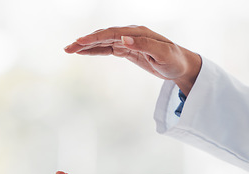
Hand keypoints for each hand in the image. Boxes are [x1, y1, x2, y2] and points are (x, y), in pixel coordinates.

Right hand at [64, 26, 201, 95]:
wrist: (181, 66)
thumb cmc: (174, 60)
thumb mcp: (162, 54)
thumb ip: (143, 45)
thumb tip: (123, 38)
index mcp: (137, 33)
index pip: (111, 34)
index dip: (94, 38)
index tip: (79, 42)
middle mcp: (130, 34)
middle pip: (102, 36)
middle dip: (84, 42)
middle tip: (67, 48)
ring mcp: (127, 42)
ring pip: (102, 43)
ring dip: (86, 46)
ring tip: (70, 50)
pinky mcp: (127, 50)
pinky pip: (107, 50)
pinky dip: (95, 51)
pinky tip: (84, 53)